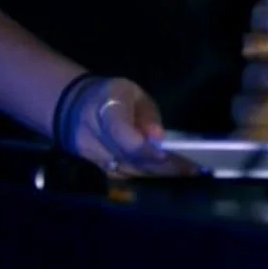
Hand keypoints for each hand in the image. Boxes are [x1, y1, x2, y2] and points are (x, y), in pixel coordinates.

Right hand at [68, 77, 197, 176]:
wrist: (74, 108)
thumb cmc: (112, 96)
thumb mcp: (133, 93)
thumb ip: (147, 115)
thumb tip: (159, 138)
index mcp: (104, 109)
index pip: (121, 132)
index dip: (144, 147)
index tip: (168, 154)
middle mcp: (94, 136)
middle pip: (129, 157)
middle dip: (162, 164)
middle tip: (193, 166)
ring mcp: (93, 156)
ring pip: (129, 170)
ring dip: (159, 172)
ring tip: (188, 169)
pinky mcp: (98, 168)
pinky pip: (126, 175)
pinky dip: (148, 174)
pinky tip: (170, 172)